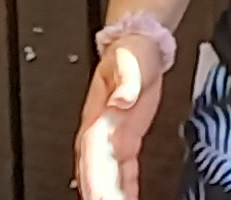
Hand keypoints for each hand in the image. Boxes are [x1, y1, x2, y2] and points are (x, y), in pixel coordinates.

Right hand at [75, 33, 168, 199]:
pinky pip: (124, 174)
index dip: (94, 179)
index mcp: (97, 115)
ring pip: (107, 178)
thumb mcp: (129, 60)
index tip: (98, 197)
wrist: (137, 45)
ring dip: (111, 195)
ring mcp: (112, 140)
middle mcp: (100, 132)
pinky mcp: (126, 142)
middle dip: (99, 194)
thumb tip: (122, 98)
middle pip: (96, 173)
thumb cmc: (130, 52)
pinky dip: (126, 190)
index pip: (92, 154)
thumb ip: (127, 80)